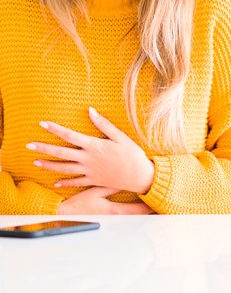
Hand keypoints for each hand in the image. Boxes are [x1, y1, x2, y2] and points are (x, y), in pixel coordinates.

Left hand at [27, 107, 154, 193]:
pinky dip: (64, 182)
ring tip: (36, 162)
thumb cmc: (132, 155)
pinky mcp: (93, 180)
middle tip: (29, 145)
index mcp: (94, 145)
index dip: (55, 129)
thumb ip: (104, 124)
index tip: (43, 124)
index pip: (69, 135)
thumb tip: (91, 110)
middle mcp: (88, 159)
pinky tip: (55, 182)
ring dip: (49, 165)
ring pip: (64, 168)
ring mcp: (89, 171)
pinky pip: (75, 182)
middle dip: (44, 148)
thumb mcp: (120, 136)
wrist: (139, 176)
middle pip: (61, 153)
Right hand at [57, 187, 153, 214]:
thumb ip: (111, 187)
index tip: (156, 205)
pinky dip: (129, 212)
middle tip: (158, 207)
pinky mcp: (105, 217)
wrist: (64, 213)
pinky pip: (121, 215)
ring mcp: (109, 219)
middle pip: (134, 215)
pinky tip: (133, 209)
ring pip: (129, 216)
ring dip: (139, 211)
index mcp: (112, 210)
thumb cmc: (79, 203)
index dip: (147, 208)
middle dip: (146, 211)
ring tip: (150, 208)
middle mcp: (113, 217)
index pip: (134, 211)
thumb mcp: (96, 192)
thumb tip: (126, 182)